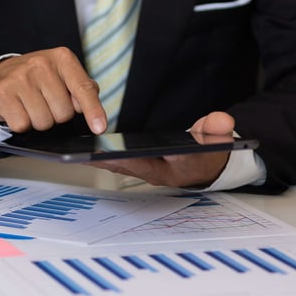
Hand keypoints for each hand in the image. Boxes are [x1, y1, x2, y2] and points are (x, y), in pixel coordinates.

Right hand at [0, 47, 107, 134]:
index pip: (83, 88)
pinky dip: (21, 124)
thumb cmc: (38, 77)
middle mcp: (41, 64)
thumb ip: (83, 88)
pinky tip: (18, 109)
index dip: (93, 110)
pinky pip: (22, 125)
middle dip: (56, 115)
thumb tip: (90, 109)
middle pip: (63, 113)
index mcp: (62, 58)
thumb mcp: (64, 74)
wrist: (0, 73)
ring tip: (30, 105)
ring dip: (39, 121)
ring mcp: (20, 78)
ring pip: (43, 122)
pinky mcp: (2, 93)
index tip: (100, 127)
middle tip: (45, 102)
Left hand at [87, 111, 235, 187]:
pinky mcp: (137, 166)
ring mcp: (145, 171)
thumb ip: (219, 130)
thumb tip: (222, 121)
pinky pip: (114, 162)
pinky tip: (83, 147)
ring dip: (95, 159)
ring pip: (115, 166)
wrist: (209, 166)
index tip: (111, 151)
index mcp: (175, 169)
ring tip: (73, 150)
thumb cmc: (211, 155)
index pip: (151, 163)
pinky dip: (99, 155)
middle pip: (124, 167)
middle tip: (80, 153)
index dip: (130, 158)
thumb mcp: (220, 142)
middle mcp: (155, 173)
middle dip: (102, 160)